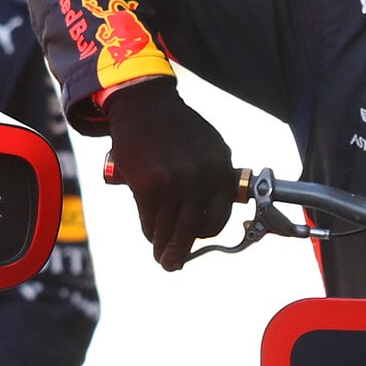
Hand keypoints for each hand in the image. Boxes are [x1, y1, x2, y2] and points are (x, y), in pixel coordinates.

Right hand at [99, 80, 233, 270]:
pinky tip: (150, 235)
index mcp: (221, 169)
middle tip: (173, 262)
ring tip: (161, 255)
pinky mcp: (150, 186)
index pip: (219, 216)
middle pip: (195, 230)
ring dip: (164, 247)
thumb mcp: (206, 148)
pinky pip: (150, 222)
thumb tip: (207, 214)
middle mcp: (202, 177)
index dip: (207, 233)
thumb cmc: (173, 127)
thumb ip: (211, 177)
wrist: (144, 104)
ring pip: (171, 230)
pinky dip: (149, 232)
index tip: (198, 240)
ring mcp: (176, 183)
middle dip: (182, 250)